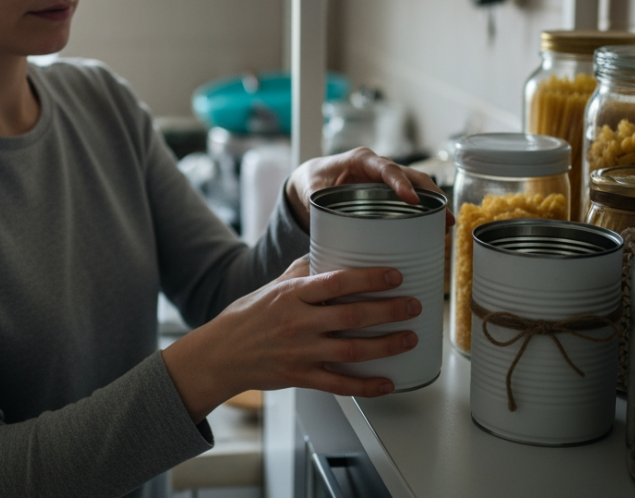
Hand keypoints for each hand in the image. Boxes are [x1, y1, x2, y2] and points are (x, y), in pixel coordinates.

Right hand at [160, 256, 421, 422]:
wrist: (221, 354)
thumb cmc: (247, 317)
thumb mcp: (273, 287)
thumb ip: (303, 272)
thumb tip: (330, 250)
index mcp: (293, 295)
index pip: (338, 281)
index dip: (370, 277)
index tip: (395, 275)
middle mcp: (299, 322)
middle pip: (353, 315)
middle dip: (389, 310)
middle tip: (414, 305)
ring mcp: (301, 352)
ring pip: (352, 349)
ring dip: (387, 345)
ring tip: (410, 338)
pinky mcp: (300, 376)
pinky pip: (339, 384)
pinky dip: (366, 385)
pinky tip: (387, 382)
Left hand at [285, 147, 448, 231]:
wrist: (314, 179)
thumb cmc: (315, 179)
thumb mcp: (312, 189)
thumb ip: (316, 201)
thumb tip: (321, 218)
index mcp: (362, 160)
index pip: (386, 168)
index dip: (401, 183)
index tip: (412, 199)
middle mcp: (379, 166)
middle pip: (412, 175)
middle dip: (430, 193)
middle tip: (444, 215)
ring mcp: (387, 178)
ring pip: (418, 185)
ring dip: (434, 202)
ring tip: (447, 224)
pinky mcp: (390, 192)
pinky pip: (413, 197)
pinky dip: (426, 209)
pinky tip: (435, 226)